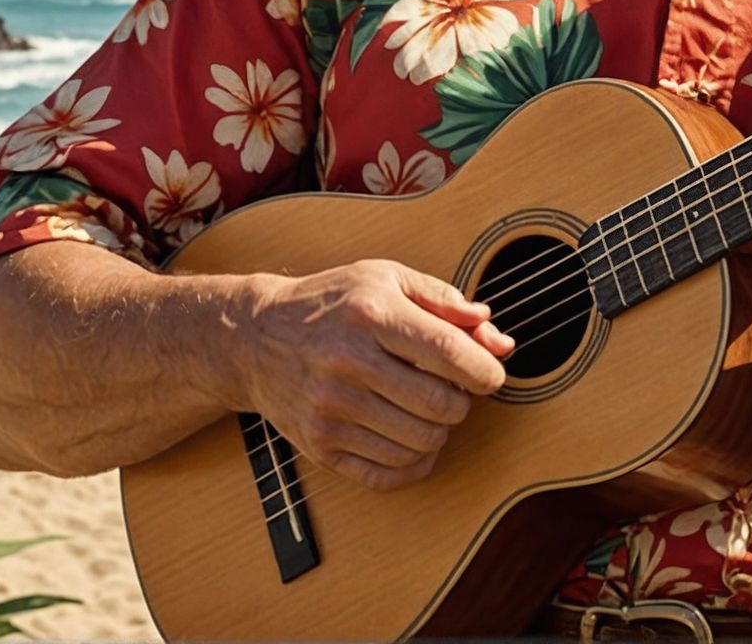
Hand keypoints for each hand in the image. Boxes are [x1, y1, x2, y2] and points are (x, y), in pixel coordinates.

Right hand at [238, 258, 513, 490]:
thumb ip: (447, 302)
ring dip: (441, 431)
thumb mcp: (388, 279)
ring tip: (431, 409)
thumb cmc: (332, 302)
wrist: (255, 338)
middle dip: (463, 401)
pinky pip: (387, 473)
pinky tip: (416, 441)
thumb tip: (496, 338)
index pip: (446, 351)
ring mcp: (332, 410)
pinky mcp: (320, 445)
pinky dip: (416, 464)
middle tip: (457, 389)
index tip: (492, 374)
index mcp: (371, 314)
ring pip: (419, 442)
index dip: (483, 369)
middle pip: (438, 404)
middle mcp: (348, 363)